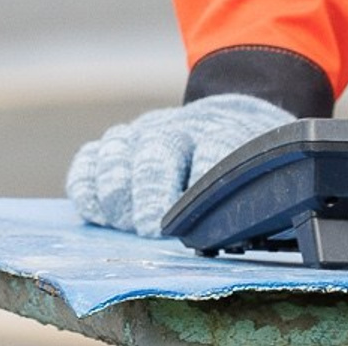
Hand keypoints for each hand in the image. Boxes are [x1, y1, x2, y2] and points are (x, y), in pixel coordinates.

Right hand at [66, 93, 290, 234]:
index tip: (189, 218)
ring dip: (116, 196)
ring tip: (126, 225)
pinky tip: (101, 214)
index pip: (215, 150)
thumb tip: (249, 227)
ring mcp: (143, 133)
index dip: (200, 184)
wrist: (225, 116)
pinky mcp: (115, 146)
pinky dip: (87, 190)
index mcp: (224, 132)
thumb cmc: (240, 156)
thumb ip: (253, 192)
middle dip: (150, 197)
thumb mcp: (261, 167)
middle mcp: (179, 129)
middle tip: (151, 230)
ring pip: (116, 154)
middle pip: (156, 155)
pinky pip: (87, 162)